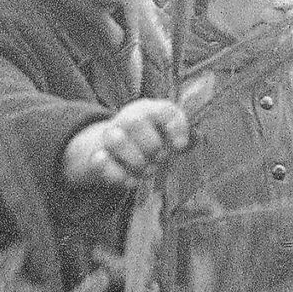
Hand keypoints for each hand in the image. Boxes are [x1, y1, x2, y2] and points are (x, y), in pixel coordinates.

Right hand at [61, 99, 189, 189]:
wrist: (108, 151)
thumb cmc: (146, 142)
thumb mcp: (164, 136)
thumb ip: (181, 138)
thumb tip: (196, 139)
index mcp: (148, 110)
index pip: (164, 110)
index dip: (175, 128)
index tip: (180, 147)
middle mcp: (126, 119)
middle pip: (134, 122)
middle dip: (152, 146)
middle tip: (159, 159)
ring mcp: (108, 137)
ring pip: (115, 140)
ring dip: (136, 161)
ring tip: (146, 170)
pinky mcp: (95, 158)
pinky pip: (102, 164)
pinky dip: (119, 175)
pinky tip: (131, 181)